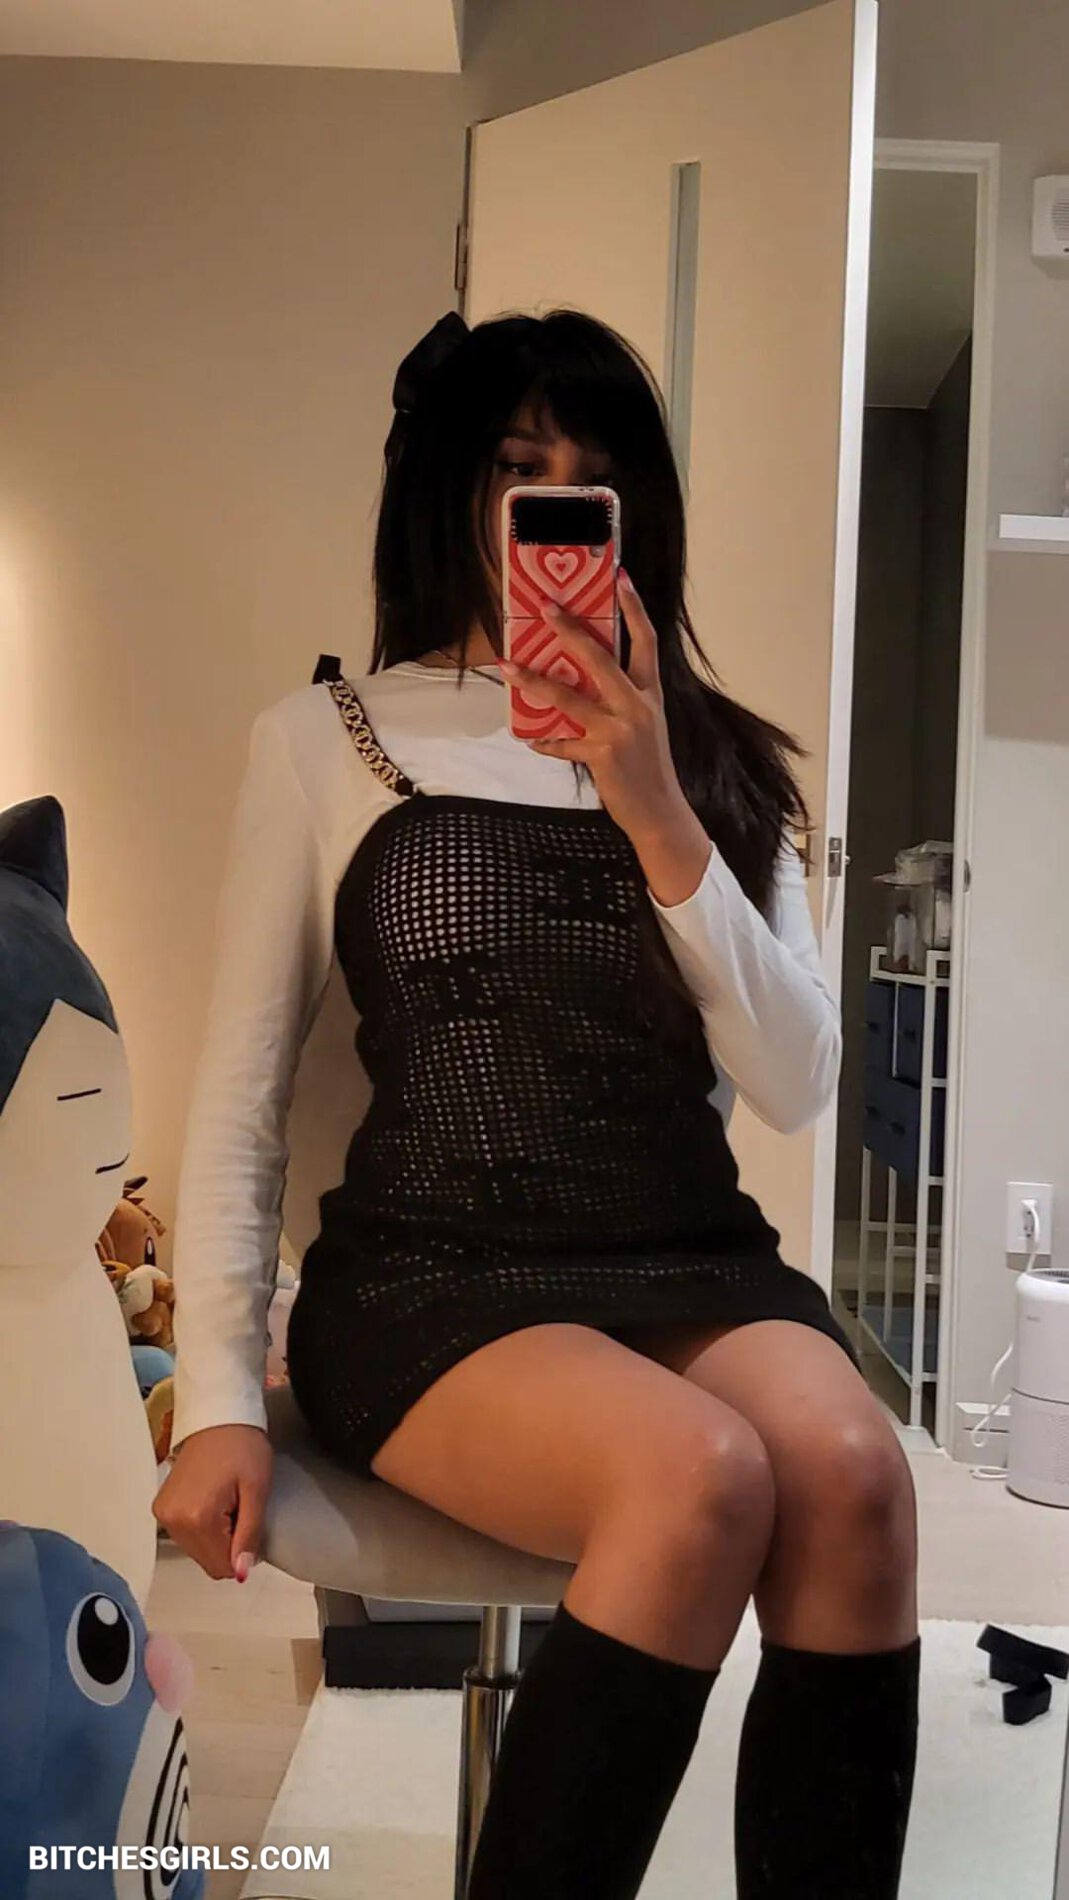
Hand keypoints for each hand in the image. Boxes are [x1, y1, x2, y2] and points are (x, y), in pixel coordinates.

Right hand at [153, 1423, 272, 1581]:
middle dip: (228, 1545)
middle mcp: (172, 1521)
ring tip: (226, 1502)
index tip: (249, 1522)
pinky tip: (212, 1501)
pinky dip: (202, 1527)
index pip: (222, 1567)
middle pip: (208, 1562)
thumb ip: (249, 1535)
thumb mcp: (257, 1490)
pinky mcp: (160, 1507)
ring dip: (216, 1537)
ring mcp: (163, 1514)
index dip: (243, 1552)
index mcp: (196, 1519)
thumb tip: (241, 1573)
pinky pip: (185, 1536)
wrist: (217, 1416)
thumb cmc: (243, 1447)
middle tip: (239, 1509)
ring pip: (197, 1551)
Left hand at [499, 569, 689, 844]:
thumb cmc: (648, 766)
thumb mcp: (645, 725)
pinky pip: (562, 743)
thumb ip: (621, 701)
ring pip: (568, 696)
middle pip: (600, 658)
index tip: (621, 578)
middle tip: (548, 608)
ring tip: (509, 666)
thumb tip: (580, 679)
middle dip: (571, 631)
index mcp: (650, 694)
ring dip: (534, 681)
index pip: (647, 641)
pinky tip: (531, 740)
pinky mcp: (601, 754)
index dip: (635, 608)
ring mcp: (618, 729)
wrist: (660, 811)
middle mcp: (637, 705)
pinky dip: (546, 742)